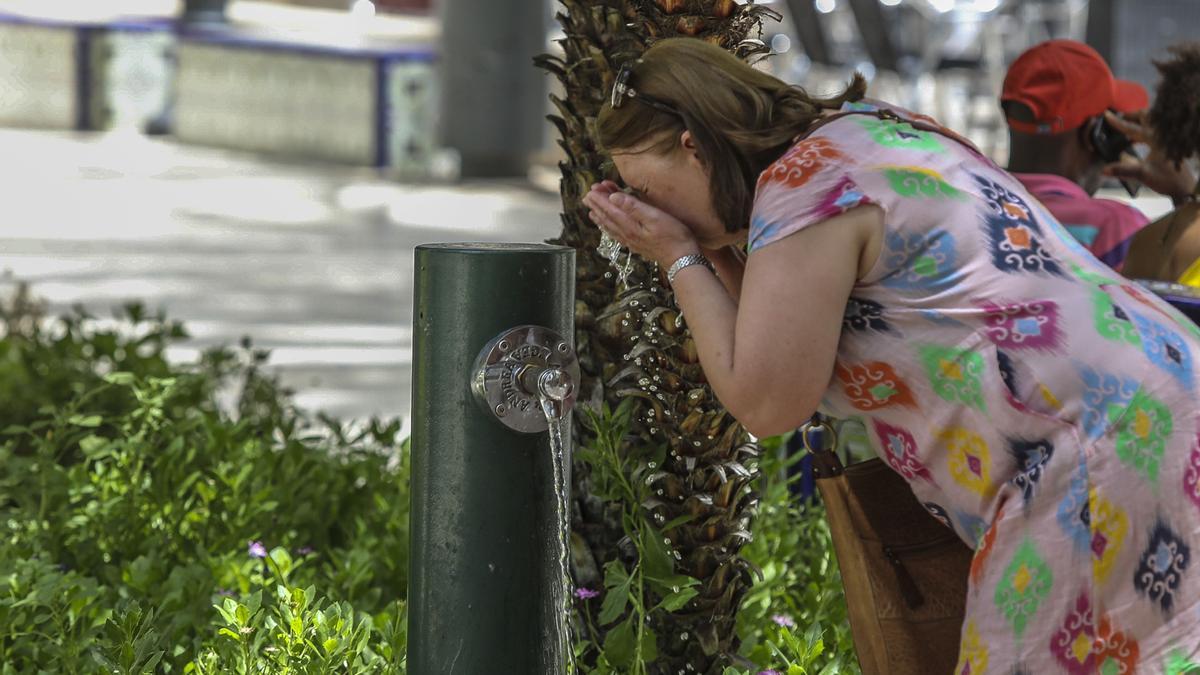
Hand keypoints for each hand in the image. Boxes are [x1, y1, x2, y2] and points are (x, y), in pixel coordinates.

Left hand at [583, 183, 699, 267]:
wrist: (682, 260)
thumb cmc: (674, 237)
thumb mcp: (655, 217)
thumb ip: (634, 207)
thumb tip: (613, 198)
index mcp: (630, 225)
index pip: (610, 209)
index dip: (600, 199)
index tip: (591, 189)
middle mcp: (627, 234)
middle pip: (607, 217)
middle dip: (597, 205)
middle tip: (588, 195)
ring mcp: (631, 241)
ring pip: (610, 226)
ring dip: (600, 216)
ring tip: (591, 210)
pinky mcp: (636, 245)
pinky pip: (617, 234)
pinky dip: (609, 228)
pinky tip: (608, 227)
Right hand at [1103, 111, 1196, 203]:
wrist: (1185, 187)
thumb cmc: (1167, 180)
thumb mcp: (1143, 174)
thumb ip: (1123, 170)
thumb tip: (1104, 170)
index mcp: (1155, 139)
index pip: (1133, 128)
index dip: (1118, 122)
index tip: (1107, 115)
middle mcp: (1162, 136)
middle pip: (1147, 117)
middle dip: (1133, 116)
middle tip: (1120, 117)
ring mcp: (1166, 139)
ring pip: (1151, 124)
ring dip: (1138, 124)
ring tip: (1126, 127)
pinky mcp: (1168, 145)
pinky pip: (1154, 132)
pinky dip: (1142, 133)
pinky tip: (1134, 140)